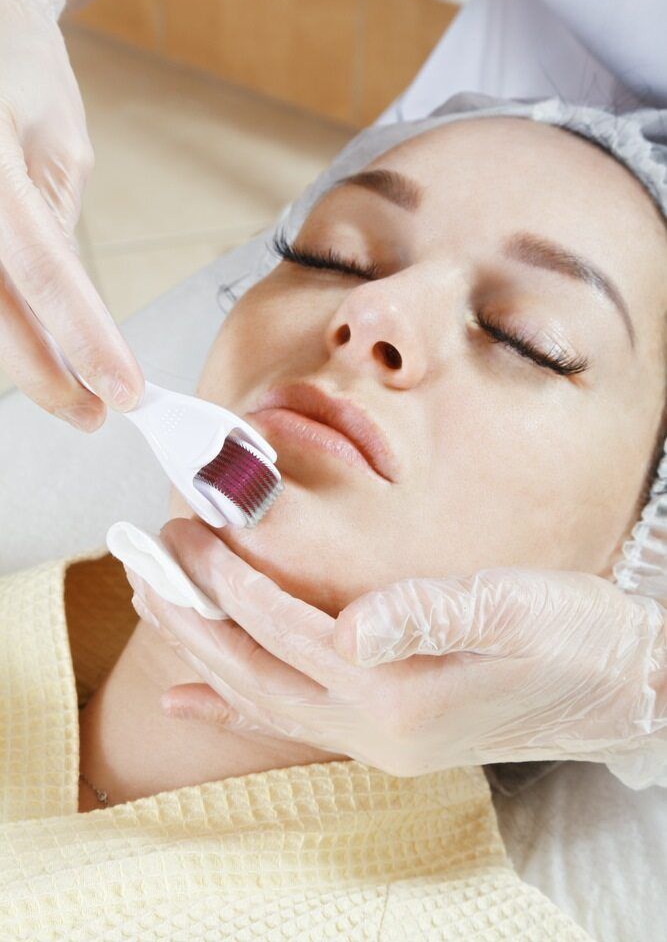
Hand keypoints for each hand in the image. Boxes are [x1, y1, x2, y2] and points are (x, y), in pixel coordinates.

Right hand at [0, 0, 142, 428]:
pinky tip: (35, 345)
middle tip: (92, 415)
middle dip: (46, 375)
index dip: (83, 341)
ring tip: (69, 385)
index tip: (122, 396)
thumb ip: (55, 230)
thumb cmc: (22, 78)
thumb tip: (74, 321)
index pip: (44, 272)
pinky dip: (9, 323)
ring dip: (22, 355)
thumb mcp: (57, 149)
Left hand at [125, 517, 666, 786]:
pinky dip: (232, 704)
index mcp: (397, 689)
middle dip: (188, 613)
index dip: (227, 578)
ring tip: (149, 601)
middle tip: (136, 557)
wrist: (617, 684)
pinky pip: (287, 719)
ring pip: (260, 694)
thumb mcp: (510, 606)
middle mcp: (373, 728)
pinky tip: (191, 697)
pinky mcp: (382, 731)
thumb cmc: (570, 633)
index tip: (182, 529)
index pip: (283, 628)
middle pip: (252, 668)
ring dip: (199, 648)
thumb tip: (348, 625)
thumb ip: (425, 613)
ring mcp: (373, 738)